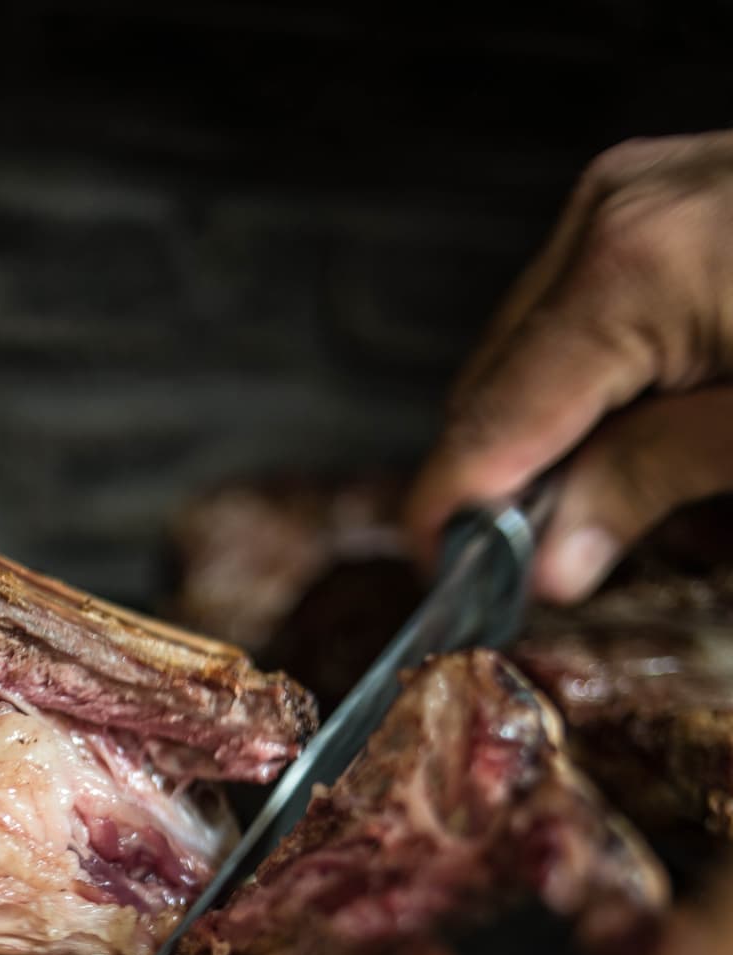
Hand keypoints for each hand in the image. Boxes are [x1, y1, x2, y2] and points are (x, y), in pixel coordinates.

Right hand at [404, 132, 732, 601]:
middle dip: (514, 487)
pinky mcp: (663, 205)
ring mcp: (634, 200)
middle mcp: (612, 217)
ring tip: (628, 498)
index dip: (456, 519)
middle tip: (555, 569)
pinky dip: (600, 387)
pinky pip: (583, 315)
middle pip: (494, 389)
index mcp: (627, 270)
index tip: (453, 592)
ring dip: (559, 441)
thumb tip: (549, 562)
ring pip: (532, 355)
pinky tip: (652, 429)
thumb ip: (646, 487)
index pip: (486, 423)